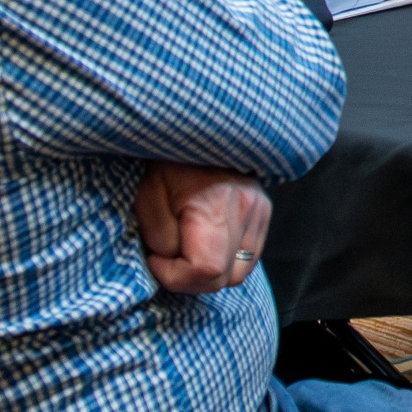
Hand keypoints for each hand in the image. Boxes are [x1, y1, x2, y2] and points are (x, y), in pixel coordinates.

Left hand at [135, 161, 271, 292]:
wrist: (196, 132)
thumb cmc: (167, 164)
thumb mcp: (147, 200)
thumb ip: (162, 240)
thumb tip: (175, 263)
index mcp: (215, 203)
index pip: (207, 269)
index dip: (175, 276)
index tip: (155, 259)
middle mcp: (246, 209)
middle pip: (224, 277)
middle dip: (190, 279)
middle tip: (167, 259)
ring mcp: (260, 210)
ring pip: (239, 273)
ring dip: (210, 274)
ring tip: (187, 253)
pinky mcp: (264, 212)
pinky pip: (248, 258)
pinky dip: (226, 261)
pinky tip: (206, 245)